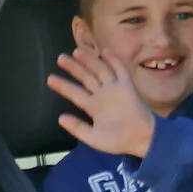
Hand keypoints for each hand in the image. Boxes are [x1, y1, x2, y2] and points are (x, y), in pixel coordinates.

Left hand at [49, 43, 155, 159]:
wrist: (142, 139)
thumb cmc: (119, 140)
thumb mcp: (94, 138)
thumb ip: (77, 128)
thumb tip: (60, 118)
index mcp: (93, 106)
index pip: (75, 93)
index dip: (63, 86)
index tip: (50, 79)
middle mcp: (102, 95)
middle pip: (86, 77)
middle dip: (74, 68)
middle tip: (60, 58)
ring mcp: (115, 89)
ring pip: (99, 70)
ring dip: (89, 60)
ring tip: (76, 51)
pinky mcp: (127, 86)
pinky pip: (120, 70)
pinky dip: (114, 60)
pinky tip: (105, 51)